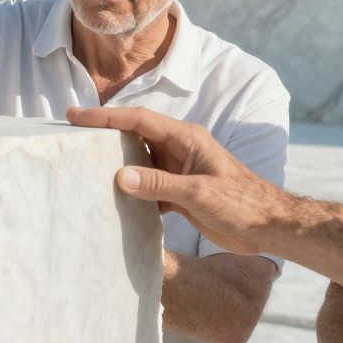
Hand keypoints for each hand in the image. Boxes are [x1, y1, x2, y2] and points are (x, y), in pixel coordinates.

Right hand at [66, 106, 282, 254]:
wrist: (269, 227)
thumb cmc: (243, 203)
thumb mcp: (199, 193)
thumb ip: (159, 184)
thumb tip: (119, 176)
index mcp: (187, 138)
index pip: (139, 120)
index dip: (106, 116)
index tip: (76, 115)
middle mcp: (180, 149)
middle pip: (135, 136)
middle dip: (105, 135)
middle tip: (73, 137)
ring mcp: (180, 171)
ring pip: (140, 162)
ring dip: (117, 165)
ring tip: (85, 168)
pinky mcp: (181, 193)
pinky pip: (149, 186)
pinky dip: (132, 192)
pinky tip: (114, 201)